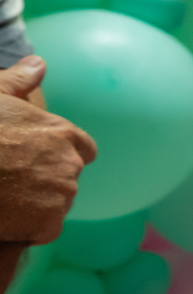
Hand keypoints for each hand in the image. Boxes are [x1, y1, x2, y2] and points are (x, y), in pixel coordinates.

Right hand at [0, 56, 97, 245]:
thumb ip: (19, 81)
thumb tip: (39, 64)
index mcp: (64, 134)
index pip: (84, 150)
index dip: (62, 155)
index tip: (39, 160)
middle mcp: (70, 165)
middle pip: (67, 178)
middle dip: (46, 181)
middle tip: (12, 181)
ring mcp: (61, 196)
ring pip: (56, 204)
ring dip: (37, 205)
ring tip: (5, 198)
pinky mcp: (48, 224)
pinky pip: (44, 230)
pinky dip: (28, 228)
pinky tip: (6, 218)